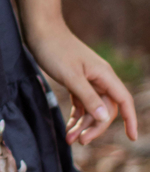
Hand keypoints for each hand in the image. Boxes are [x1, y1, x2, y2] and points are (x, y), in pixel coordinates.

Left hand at [25, 21, 137, 145]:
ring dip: (83, 124)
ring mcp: (87, 79)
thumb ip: (88, 97)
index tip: (132, 138)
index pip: (123, 100)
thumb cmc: (55, 49)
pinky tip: (69, 127)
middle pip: (106, 108)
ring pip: (92, 107)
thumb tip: (105, 117)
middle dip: (95, 127)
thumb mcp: (71, 76)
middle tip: (80, 142)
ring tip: (69, 139)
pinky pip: (81, 102)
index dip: (130, 119)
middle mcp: (99, 77)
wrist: (40, 30)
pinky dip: (76, 115)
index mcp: (103, 75)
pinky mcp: (75, 79)